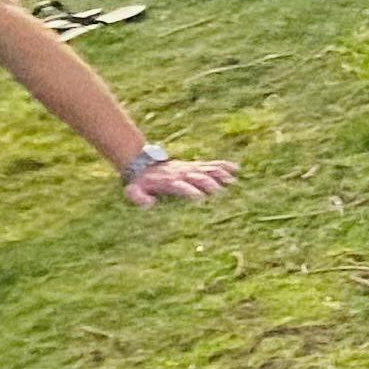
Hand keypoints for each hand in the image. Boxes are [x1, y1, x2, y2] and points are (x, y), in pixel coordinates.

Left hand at [123, 154, 238, 203]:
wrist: (142, 163)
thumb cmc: (139, 183)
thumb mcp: (133, 191)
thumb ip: (139, 198)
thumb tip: (148, 205)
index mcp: (167, 182)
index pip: (180, 186)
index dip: (189, 191)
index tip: (199, 198)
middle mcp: (181, 173)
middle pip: (198, 177)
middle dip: (209, 184)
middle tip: (220, 192)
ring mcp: (189, 168)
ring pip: (207, 169)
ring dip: (220, 174)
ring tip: (232, 180)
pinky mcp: (195, 165)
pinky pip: (211, 164)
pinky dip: (223, 165)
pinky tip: (235, 168)